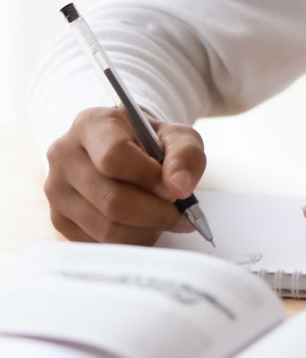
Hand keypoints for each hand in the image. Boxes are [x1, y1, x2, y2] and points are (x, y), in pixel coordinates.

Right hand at [44, 106, 206, 244]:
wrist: (121, 152)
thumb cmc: (149, 143)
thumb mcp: (175, 136)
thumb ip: (185, 154)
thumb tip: (180, 187)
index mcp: (90, 124)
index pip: (114, 156)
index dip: (149, 178)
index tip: (177, 190)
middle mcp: (64, 156)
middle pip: (112, 199)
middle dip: (155, 212)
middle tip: (181, 215)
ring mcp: (57, 191)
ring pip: (106, 228)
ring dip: (146, 230)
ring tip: (164, 219)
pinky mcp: (59, 221)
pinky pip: (99, 244)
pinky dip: (131, 241)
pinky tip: (144, 226)